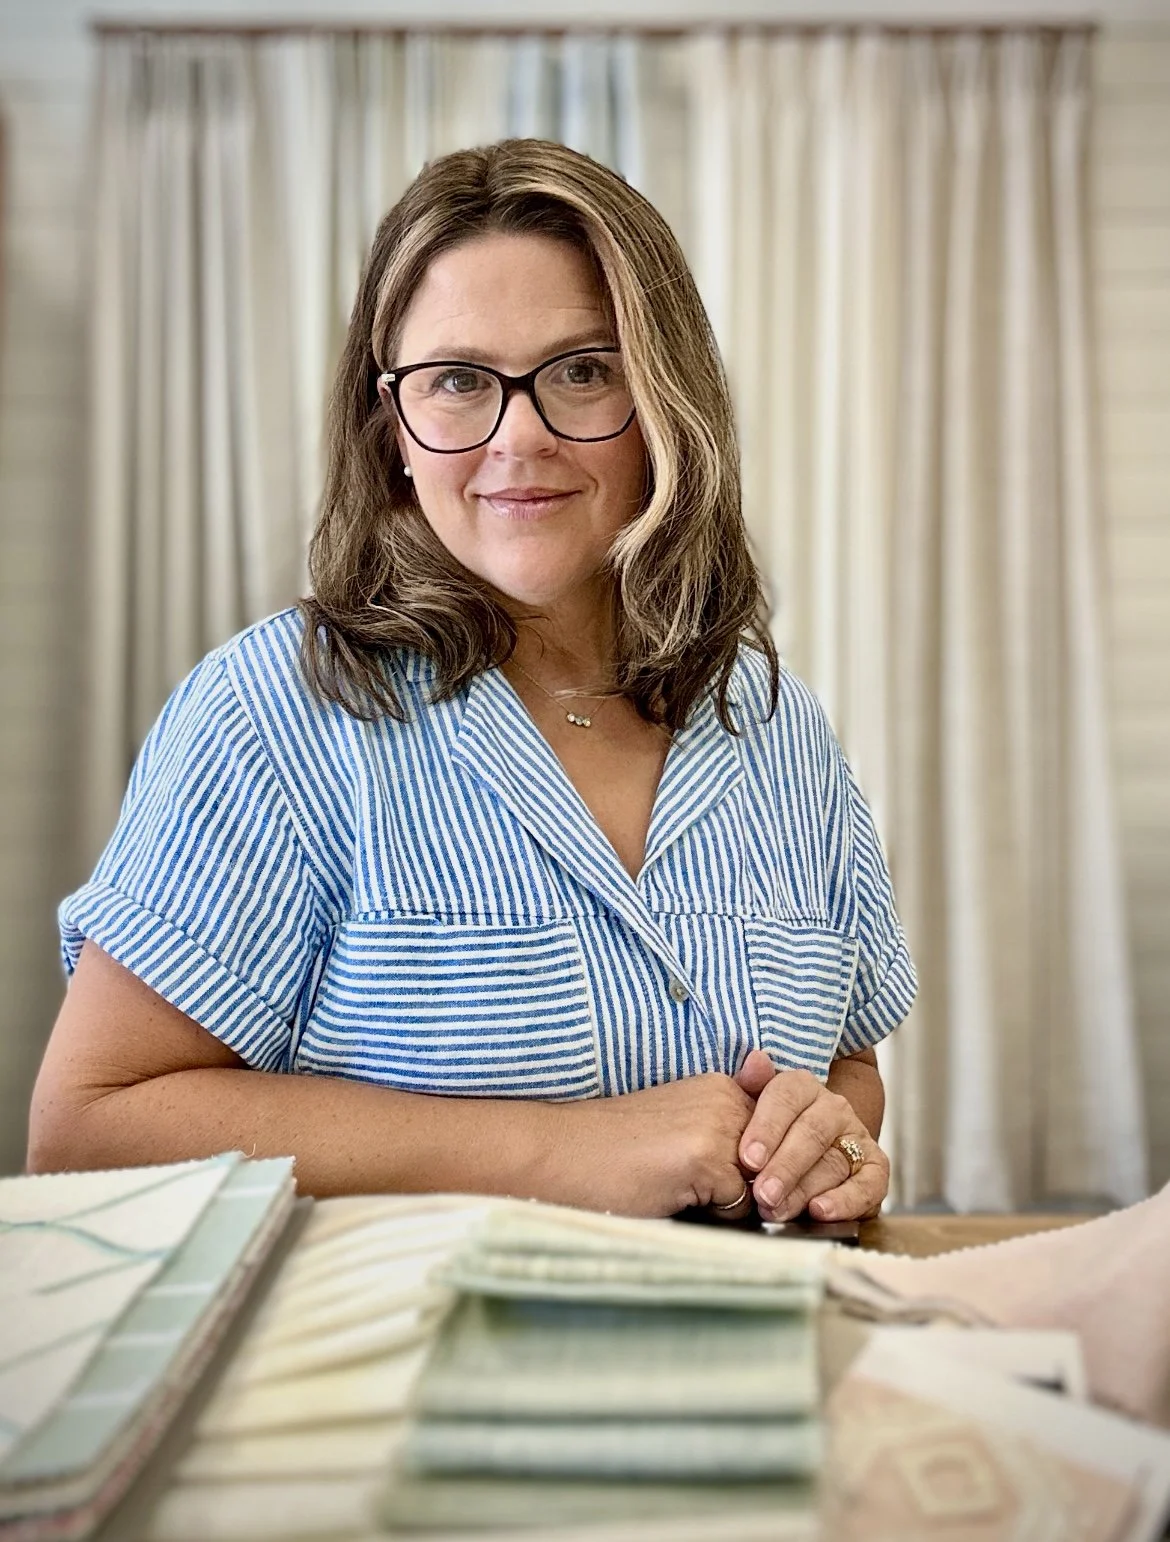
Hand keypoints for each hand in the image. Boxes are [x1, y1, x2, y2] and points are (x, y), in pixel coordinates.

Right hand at [558, 1073, 756, 1219]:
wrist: (561, 1153)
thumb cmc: (615, 1151)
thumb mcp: (680, 1130)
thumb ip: (727, 1139)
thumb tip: (772, 1176)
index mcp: (721, 1088)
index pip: (777, 1138)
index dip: (758, 1169)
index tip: (721, 1180)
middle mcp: (726, 1099)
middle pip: (775, 1162)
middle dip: (751, 1186)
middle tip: (698, 1187)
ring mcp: (717, 1125)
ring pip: (761, 1184)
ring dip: (732, 1201)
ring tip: (682, 1187)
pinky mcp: (704, 1156)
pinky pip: (738, 1206)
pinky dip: (713, 1216)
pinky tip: (673, 1196)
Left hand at [735, 1062, 889, 1221]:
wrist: (807, 1147)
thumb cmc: (770, 1131)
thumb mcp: (752, 1104)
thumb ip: (750, 1084)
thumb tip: (755, 1061)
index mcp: (802, 1086)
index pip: (785, 1097)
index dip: (766, 1128)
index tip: (748, 1159)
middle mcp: (833, 1108)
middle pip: (810, 1133)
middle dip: (785, 1167)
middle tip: (763, 1194)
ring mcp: (856, 1137)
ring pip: (833, 1163)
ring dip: (804, 1190)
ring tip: (778, 1209)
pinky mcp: (875, 1168)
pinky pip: (868, 1184)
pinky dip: (846, 1201)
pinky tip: (821, 1211)